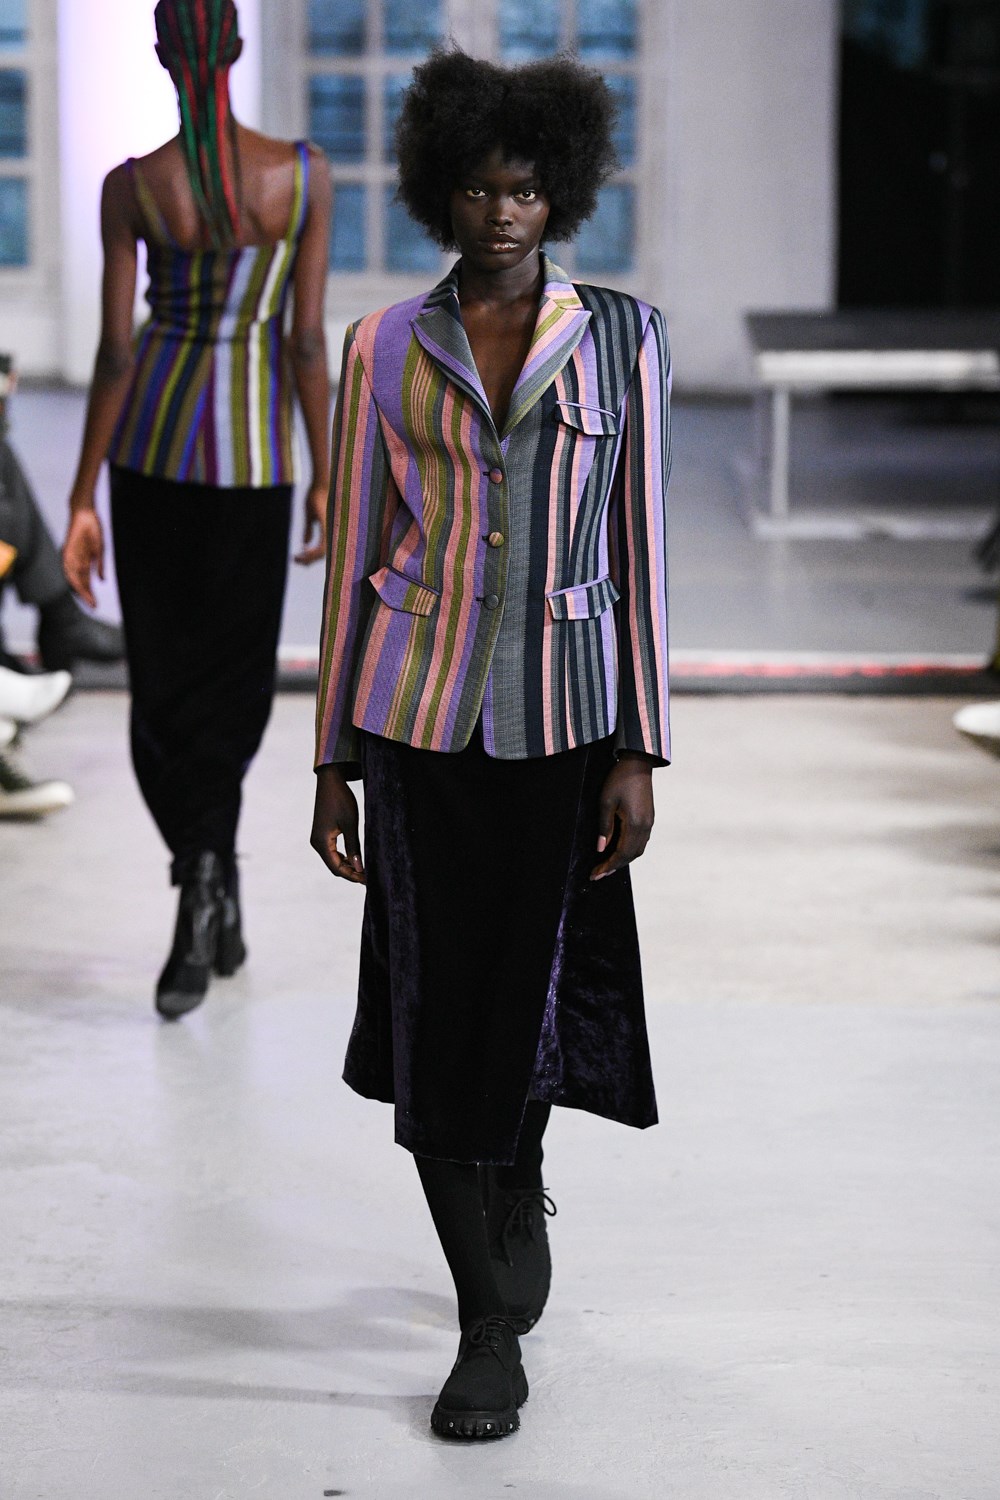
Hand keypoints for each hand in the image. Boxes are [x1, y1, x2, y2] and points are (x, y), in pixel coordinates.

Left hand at [62, 506, 104, 608]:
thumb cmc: (93, 530)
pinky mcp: (68, 549)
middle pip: (80, 582)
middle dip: (87, 594)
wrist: (85, 513)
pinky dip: (72, 575)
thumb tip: (101, 580)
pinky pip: (68, 565)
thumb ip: (99, 565)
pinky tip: (77, 585)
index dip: (90, 593)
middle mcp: (76, 561)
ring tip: (88, 599)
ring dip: (81, 589)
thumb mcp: (100, 550)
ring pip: (74, 577)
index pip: (85, 581)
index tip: (95, 603)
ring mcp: (71, 555)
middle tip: (93, 605)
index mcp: (83, 561)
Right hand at [294, 482, 327, 564]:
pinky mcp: (329, 528)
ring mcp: (332, 531)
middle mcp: (333, 532)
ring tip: (296, 558)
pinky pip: (322, 547)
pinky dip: (311, 552)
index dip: (310, 556)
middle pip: (322, 554)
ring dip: (308, 558)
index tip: (298, 556)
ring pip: (322, 554)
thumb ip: (309, 530)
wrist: (321, 484)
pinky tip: (302, 552)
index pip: (322, 550)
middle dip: (308, 560)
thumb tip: (305, 544)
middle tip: (296, 560)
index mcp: (329, 530)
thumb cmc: (316, 496)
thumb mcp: (310, 516)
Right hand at [310, 763, 364, 882]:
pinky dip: (343, 857)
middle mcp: (316, 843)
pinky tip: (356, 858)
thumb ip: (354, 847)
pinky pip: (332, 851)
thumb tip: (359, 868)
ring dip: (348, 865)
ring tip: (364, 869)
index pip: (337, 868)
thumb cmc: (341, 800)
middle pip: (334, 866)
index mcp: (321, 842)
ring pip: (333, 859)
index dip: (352, 876)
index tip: (367, 880)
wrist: (330, 781)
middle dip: (351, 873)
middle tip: (368, 877)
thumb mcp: (350, 824)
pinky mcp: (322, 834)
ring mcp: (318, 839)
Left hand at [591, 753, 654, 880]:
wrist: (638, 764)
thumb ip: (604, 827)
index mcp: (635, 824)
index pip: (621, 853)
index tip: (595, 874)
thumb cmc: (619, 780)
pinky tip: (619, 850)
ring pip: (637, 850)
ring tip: (607, 865)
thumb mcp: (605, 802)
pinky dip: (630, 850)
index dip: (608, 866)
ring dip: (623, 860)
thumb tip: (601, 849)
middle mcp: (645, 827)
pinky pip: (641, 841)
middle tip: (598, 874)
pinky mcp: (649, 818)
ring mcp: (649, 823)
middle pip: (631, 855)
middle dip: (614, 866)